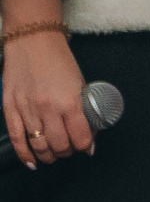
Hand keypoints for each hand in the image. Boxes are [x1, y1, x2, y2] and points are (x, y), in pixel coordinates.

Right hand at [2, 0, 91, 167]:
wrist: (32, 39)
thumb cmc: (59, 61)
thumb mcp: (81, 86)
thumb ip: (85, 113)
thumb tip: (89, 139)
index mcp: (70, 103)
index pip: (81, 139)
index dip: (85, 146)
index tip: (85, 145)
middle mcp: (48, 108)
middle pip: (60, 146)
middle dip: (67, 151)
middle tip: (68, 147)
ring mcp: (27, 108)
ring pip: (39, 145)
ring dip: (49, 154)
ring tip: (53, 153)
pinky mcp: (9, 106)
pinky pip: (16, 137)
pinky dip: (24, 153)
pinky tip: (32, 161)